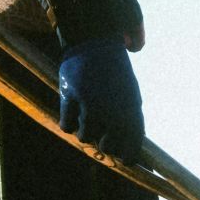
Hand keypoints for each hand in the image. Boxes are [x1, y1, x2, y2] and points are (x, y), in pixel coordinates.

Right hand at [57, 36, 143, 161]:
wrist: (95, 41)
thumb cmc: (115, 70)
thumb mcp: (130, 93)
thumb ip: (131, 119)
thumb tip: (131, 146)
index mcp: (132, 110)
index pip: (131, 147)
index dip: (127, 156)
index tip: (123, 159)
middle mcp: (113, 110)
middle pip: (106, 146)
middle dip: (103, 142)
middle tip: (101, 131)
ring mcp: (91, 104)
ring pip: (84, 137)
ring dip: (84, 130)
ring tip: (85, 116)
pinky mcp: (71, 97)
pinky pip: (67, 125)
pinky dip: (68, 121)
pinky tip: (71, 111)